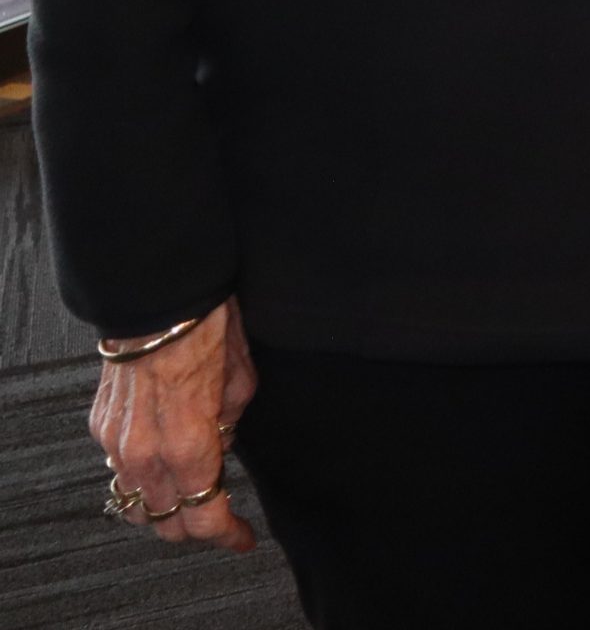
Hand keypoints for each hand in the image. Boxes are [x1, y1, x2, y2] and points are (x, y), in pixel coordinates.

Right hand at [91, 298, 256, 551]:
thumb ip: (229, 426)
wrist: (159, 297)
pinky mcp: (101, 426)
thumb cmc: (207, 329)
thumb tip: (221, 446)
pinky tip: (164, 460)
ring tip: (192, 493)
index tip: (243, 538)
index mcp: (187, 445)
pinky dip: (143, 473)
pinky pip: (120, 468)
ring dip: (163, 505)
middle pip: (164, 522)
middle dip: (194, 527)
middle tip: (220, 518)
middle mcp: (144, 453)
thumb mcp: (242, 381)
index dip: (226, 534)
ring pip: (136, 502)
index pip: (203, 517)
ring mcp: (116, 442)